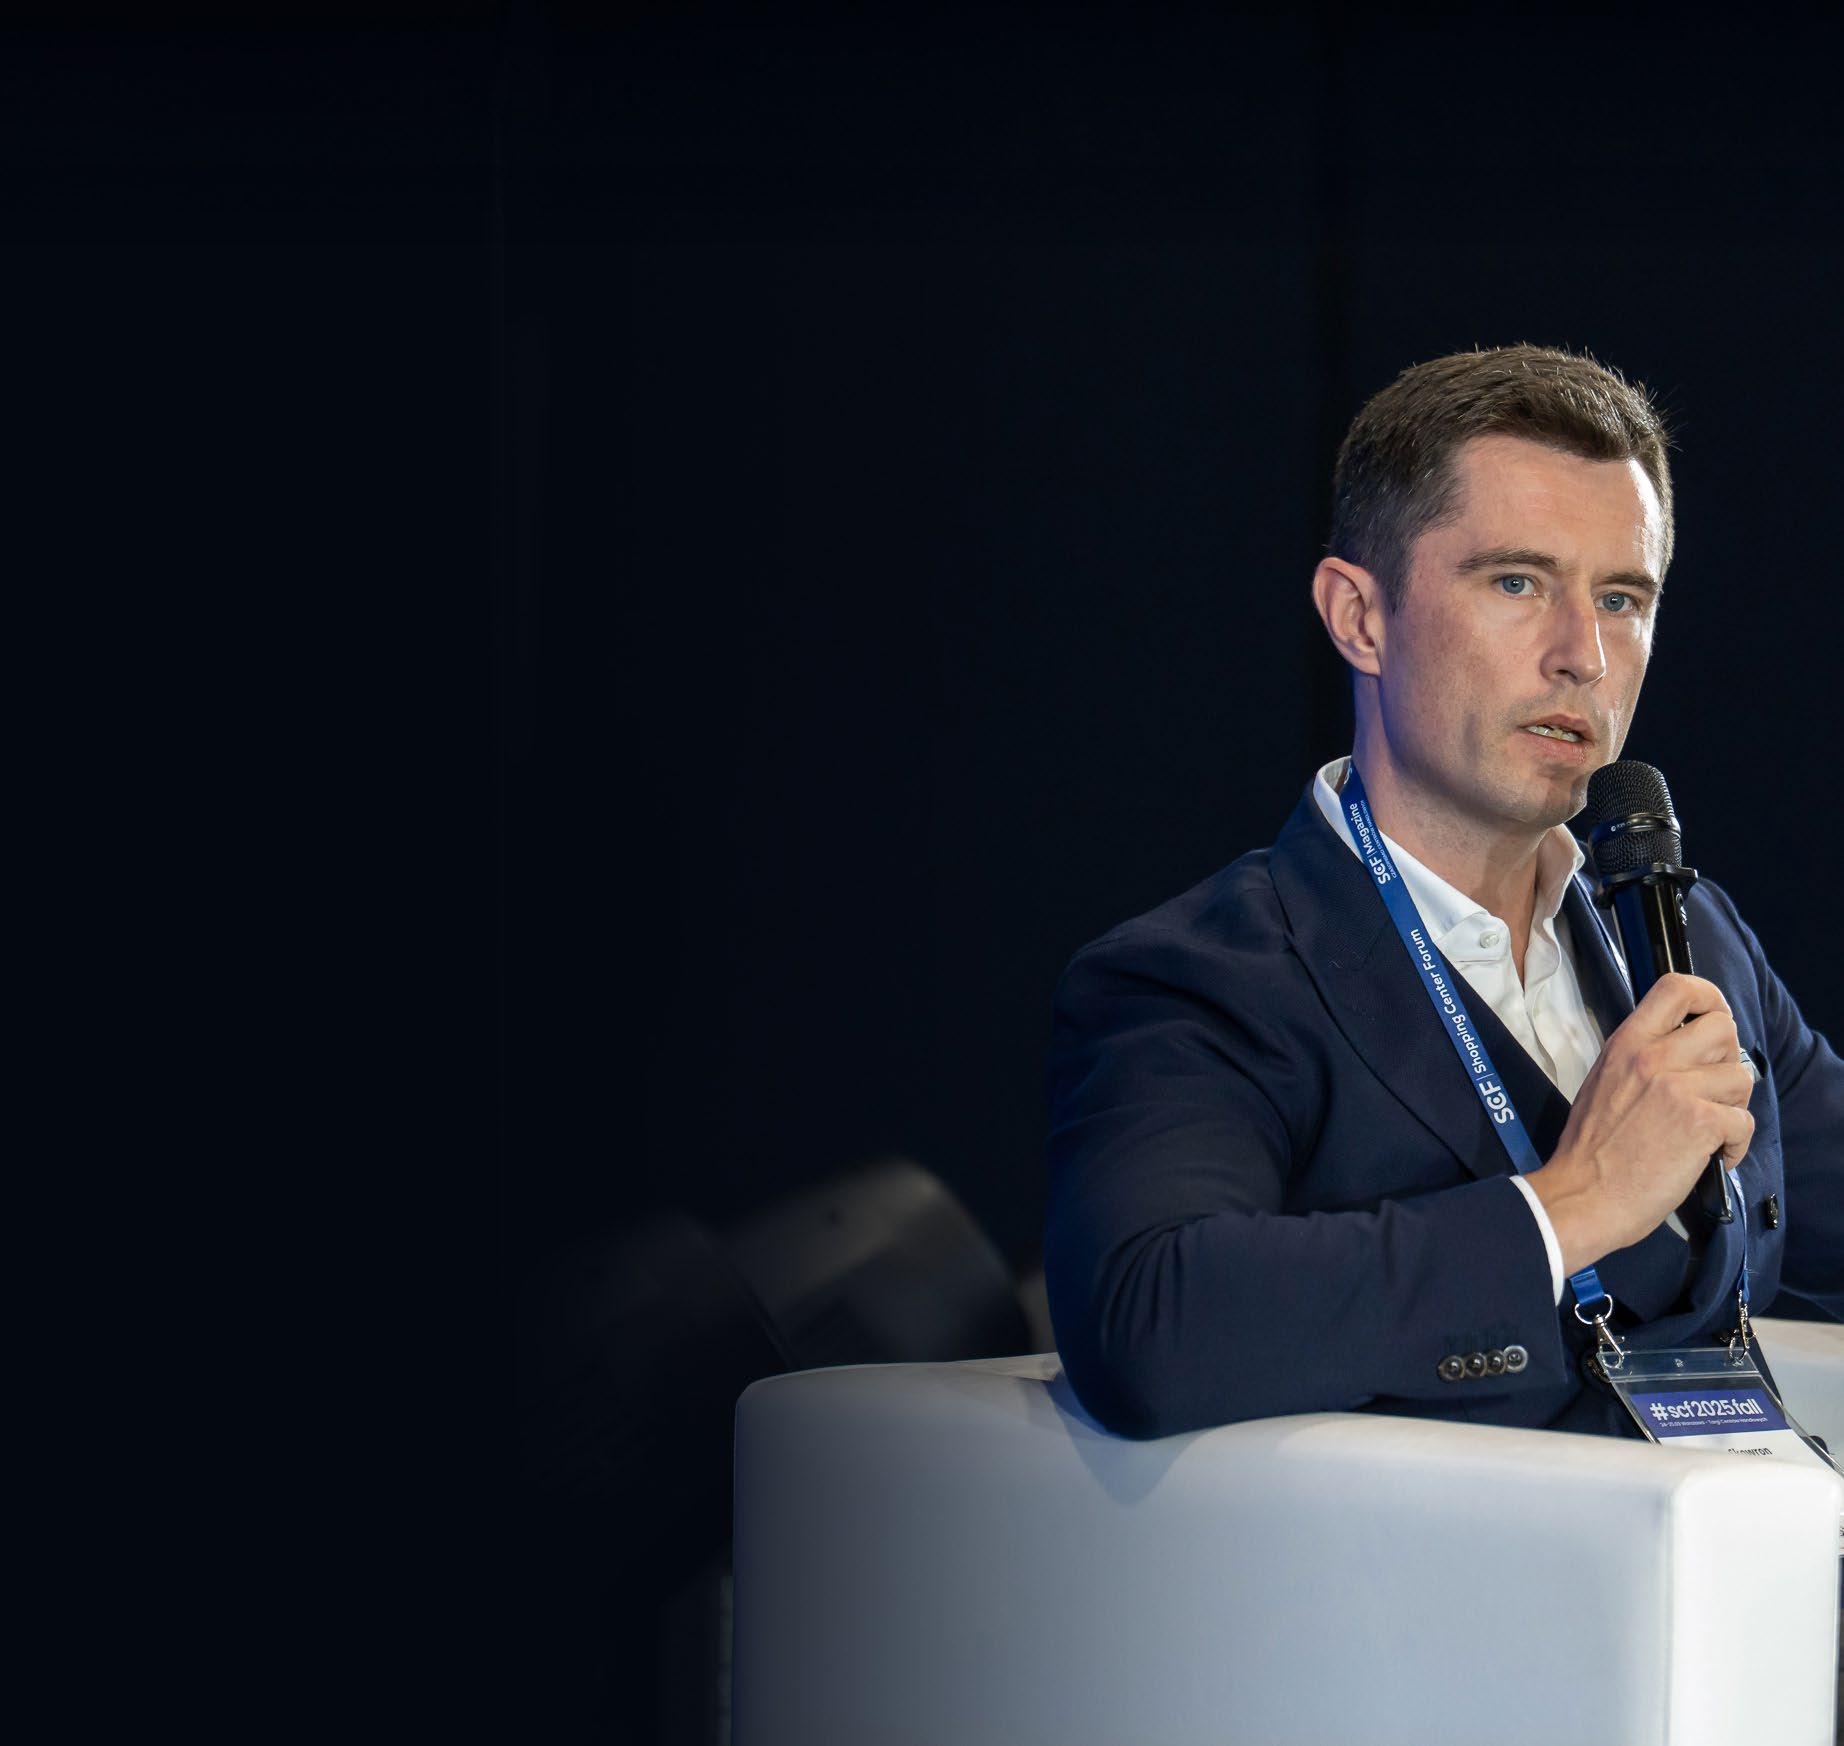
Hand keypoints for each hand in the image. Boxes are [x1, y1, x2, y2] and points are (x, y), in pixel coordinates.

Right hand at [1527, 972, 1754, 1276]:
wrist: (1583, 1196)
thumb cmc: (1590, 1149)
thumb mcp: (1603, 1082)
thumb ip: (1641, 1059)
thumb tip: (1684, 1052)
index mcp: (1626, 1044)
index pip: (1677, 987)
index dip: (1708, 998)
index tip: (1711, 1019)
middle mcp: (1653, 1057)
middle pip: (1724, 1029)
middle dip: (1727, 1060)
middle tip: (1711, 1090)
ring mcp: (1678, 1088)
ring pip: (1741, 1078)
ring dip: (1732, 1108)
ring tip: (1708, 1131)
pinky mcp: (1700, 1123)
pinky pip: (1744, 1122)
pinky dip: (1734, 1145)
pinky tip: (1712, 1157)